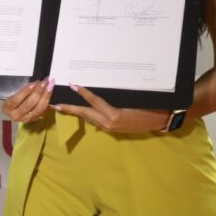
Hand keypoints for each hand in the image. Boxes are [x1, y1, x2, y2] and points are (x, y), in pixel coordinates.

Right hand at [2, 77, 53, 122]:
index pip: (16, 100)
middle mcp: (16, 115)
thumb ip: (22, 90)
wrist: (14, 109)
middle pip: (29, 104)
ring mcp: (26, 119)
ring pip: (38, 109)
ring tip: (50, 86)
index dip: (25, 92)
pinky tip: (53, 96)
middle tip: (44, 82)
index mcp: (7, 108)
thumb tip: (34, 83)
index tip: (33, 83)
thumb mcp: (13, 93)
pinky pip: (44, 111)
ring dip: (46, 96)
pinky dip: (49, 103)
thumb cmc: (12, 97)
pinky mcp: (34, 119)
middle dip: (38, 92)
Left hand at [54, 84, 168, 132]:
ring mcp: (109, 128)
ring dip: (77, 112)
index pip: (94, 101)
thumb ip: (114, 100)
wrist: (159, 121)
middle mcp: (109, 123)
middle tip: (55, 104)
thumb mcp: (131, 100)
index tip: (72, 84)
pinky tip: (81, 111)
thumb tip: (98, 94)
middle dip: (69, 109)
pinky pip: (96, 121)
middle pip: (85, 113)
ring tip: (63, 106)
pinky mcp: (112, 131)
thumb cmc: (148, 107)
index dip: (83, 93)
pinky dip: (88, 115)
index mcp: (114, 114)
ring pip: (89, 118)